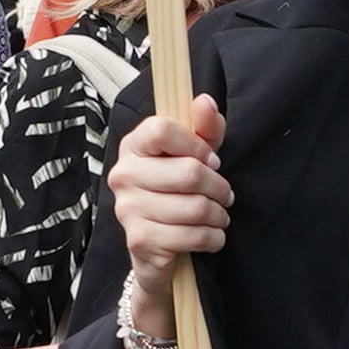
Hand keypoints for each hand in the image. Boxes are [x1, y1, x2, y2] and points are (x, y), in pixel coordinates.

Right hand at [110, 95, 230, 304]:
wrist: (157, 246)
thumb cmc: (178, 191)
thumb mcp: (196, 153)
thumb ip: (204, 126)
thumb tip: (205, 101)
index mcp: (133, 145)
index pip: (162, 129)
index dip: (196, 144)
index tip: (212, 160)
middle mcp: (123, 174)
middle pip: (188, 172)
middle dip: (219, 187)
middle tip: (225, 195)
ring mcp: (128, 209)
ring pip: (195, 207)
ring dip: (219, 215)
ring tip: (219, 216)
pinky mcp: (139, 240)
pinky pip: (191, 236)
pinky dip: (213, 238)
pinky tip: (212, 236)